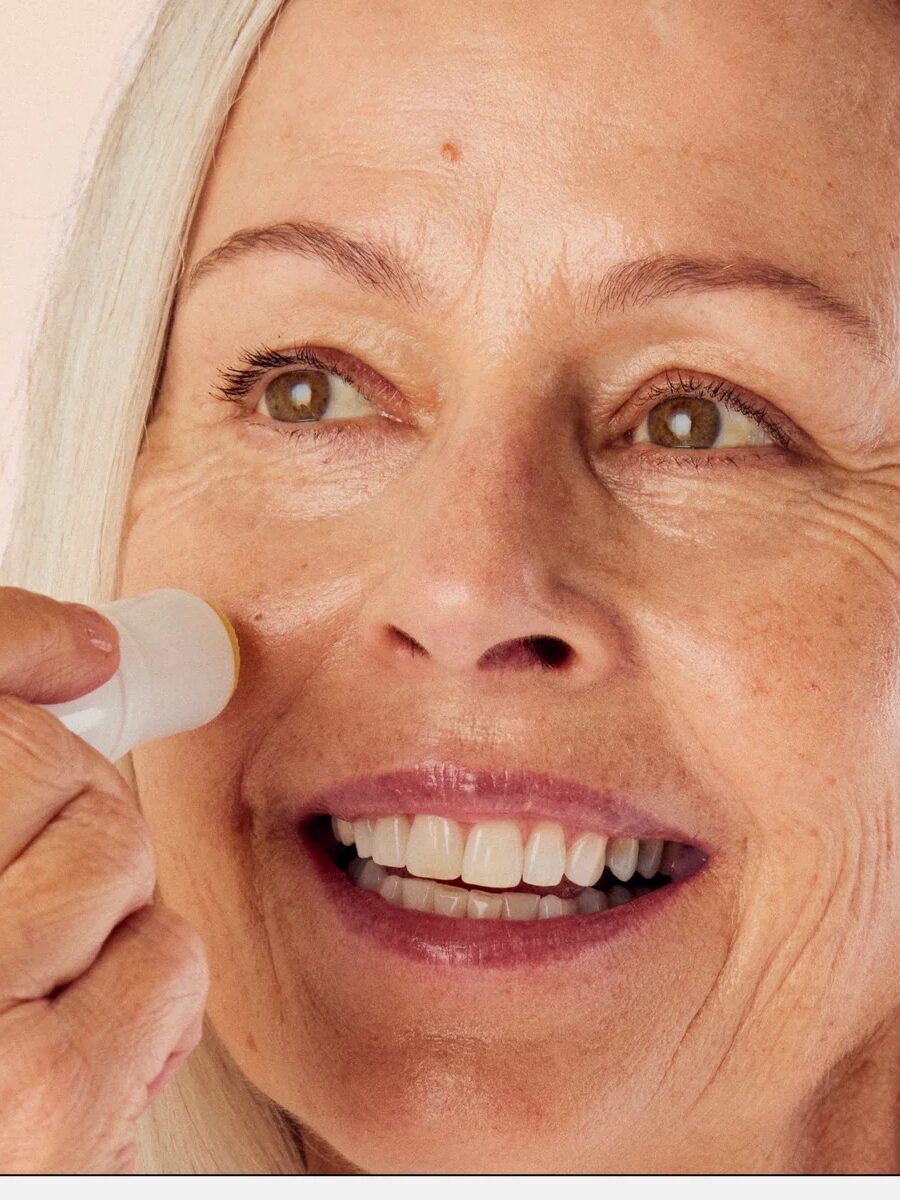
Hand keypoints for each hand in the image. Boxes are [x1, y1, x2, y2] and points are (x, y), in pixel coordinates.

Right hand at [0, 587, 208, 1172]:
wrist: (13, 1174)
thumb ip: (2, 785)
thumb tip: (81, 650)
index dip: (17, 645)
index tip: (78, 652)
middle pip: (35, 757)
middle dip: (74, 802)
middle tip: (50, 878)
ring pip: (114, 846)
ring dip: (112, 912)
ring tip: (54, 988)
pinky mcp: (48, 1096)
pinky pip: (165, 951)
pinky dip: (153, 996)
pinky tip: (94, 1055)